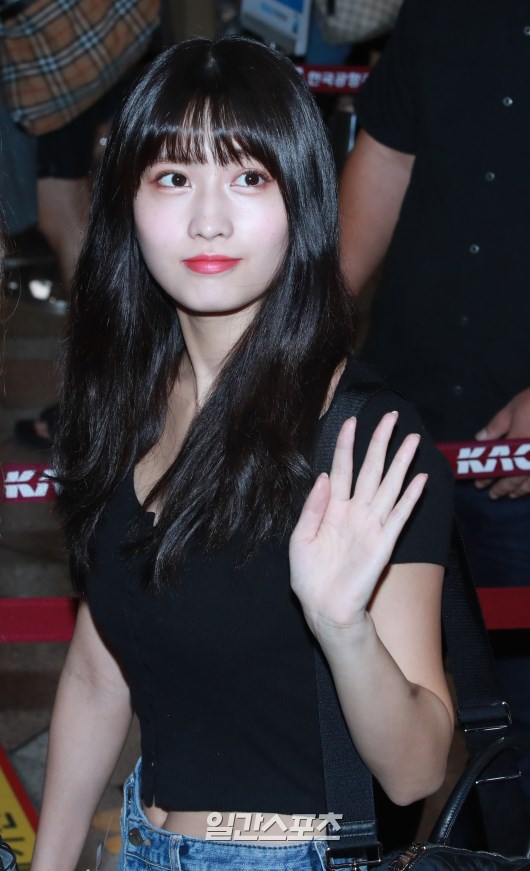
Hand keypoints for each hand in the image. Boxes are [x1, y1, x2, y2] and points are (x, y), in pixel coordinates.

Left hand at [289, 412, 426, 640]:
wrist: (324, 608)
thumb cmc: (309, 576)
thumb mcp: (301, 538)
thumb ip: (313, 507)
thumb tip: (323, 476)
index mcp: (333, 508)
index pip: (342, 468)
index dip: (346, 445)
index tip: (350, 421)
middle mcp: (355, 512)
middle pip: (371, 469)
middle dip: (380, 442)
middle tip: (390, 417)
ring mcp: (372, 525)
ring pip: (389, 486)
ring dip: (401, 462)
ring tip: (412, 439)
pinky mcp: (385, 542)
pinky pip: (400, 515)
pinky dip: (410, 497)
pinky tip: (419, 478)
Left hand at [475, 388, 529, 498]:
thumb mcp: (513, 408)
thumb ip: (496, 426)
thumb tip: (480, 439)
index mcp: (519, 439)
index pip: (499, 464)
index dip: (488, 476)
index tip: (479, 484)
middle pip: (517, 478)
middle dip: (503, 488)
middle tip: (494, 495)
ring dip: (521, 490)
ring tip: (512, 495)